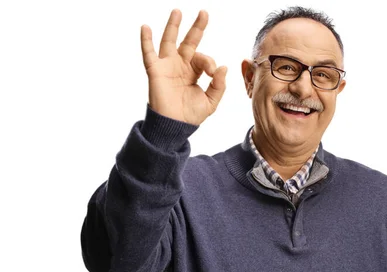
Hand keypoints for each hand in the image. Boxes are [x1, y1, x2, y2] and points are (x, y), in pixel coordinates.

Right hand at [141, 9, 226, 124]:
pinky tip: (145, 27)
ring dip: (173, 26)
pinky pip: (148, 53)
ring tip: (178, 12)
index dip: (209, 63)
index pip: (203, 59)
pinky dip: (145, 41)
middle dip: (197, 27)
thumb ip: (219, 85)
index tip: (212, 73)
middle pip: (189, 41)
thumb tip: (223, 66)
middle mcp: (181, 65)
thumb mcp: (211, 101)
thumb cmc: (191, 115)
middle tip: (204, 13)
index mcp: (194, 72)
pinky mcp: (155, 71)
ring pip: (169, 41)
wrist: (175, 126)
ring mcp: (167, 66)